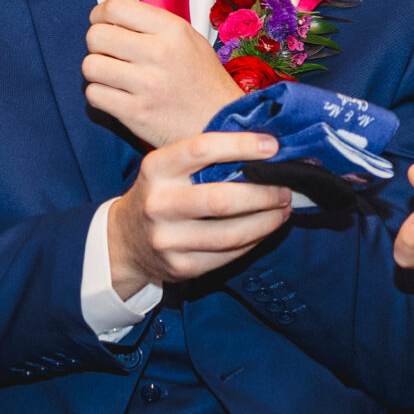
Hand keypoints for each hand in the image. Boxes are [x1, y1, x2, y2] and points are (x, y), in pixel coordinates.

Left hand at [83, 0, 243, 148]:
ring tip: (112, 76)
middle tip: (109, 54)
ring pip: (90, 66)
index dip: (100, 15)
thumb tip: (111, 17)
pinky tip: (115, 96)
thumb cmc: (203, 82)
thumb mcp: (190, 40)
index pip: (115, 7)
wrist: (223, 124)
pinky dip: (100, 95)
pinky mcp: (136, 114)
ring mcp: (147, 85)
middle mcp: (159, 53)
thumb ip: (154, 26)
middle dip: (97, 45)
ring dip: (96, 71)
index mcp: (173, 29)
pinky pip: (94, 95)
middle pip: (96, 36)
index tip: (104, 25)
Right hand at [108, 130, 292, 297]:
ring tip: (284, 208)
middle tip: (287, 187)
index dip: (241, 146)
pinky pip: (229, 255)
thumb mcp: (168, 167)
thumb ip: (206, 158)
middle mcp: (158, 204)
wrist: (126, 240)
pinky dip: (255, 240)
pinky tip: (266, 228)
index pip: (201, 149)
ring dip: (266, 221)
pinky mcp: (181, 267)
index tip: (272, 147)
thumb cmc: (161, 193)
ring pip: (231, 234)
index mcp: (155, 169)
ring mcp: (168, 240)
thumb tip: (264, 148)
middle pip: (221, 199)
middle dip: (263, 193)